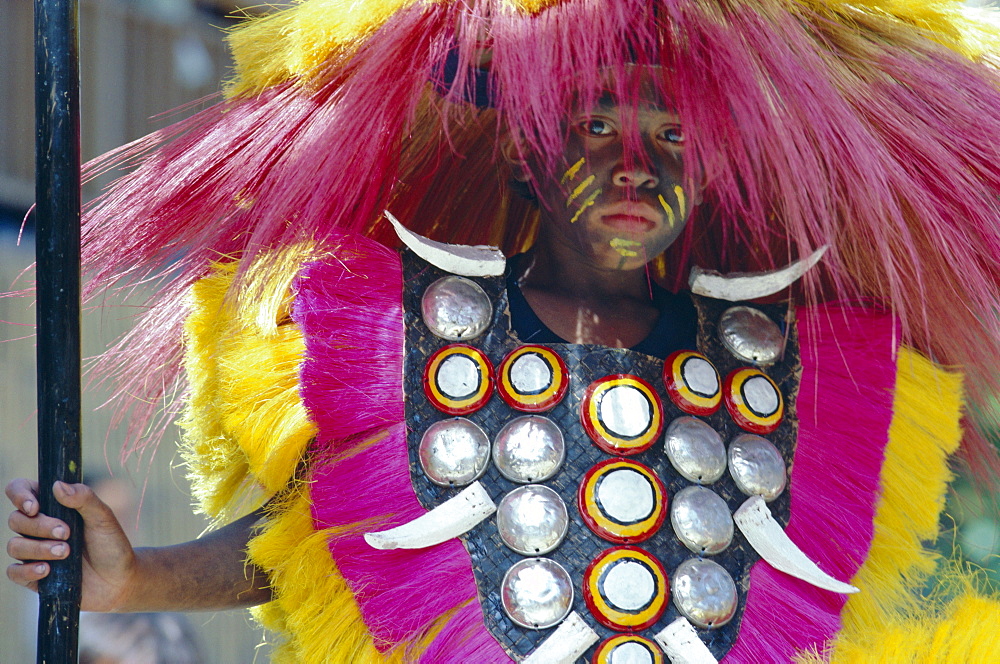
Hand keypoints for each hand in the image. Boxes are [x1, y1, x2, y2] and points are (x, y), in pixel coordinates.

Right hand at [6, 478, 137, 611]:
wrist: (119, 579)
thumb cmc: (111, 544)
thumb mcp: (103, 518)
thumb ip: (84, 498)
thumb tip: (57, 485)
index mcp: (52, 506)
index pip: (21, 490)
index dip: (20, 495)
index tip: (35, 507)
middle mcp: (38, 527)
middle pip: (16, 520)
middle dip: (40, 526)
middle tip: (66, 533)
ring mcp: (34, 551)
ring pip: (14, 546)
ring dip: (38, 548)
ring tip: (65, 552)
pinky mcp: (33, 576)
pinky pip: (14, 572)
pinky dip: (27, 571)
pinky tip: (47, 570)